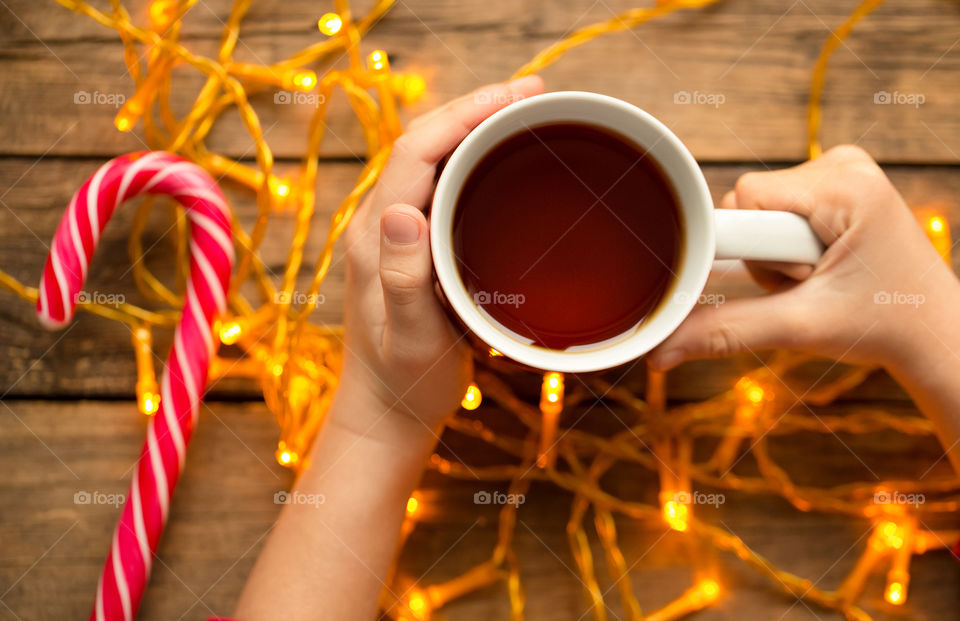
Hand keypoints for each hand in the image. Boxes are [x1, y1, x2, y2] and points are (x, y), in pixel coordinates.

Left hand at [333, 76, 545, 440]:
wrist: (387, 413)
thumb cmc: (403, 384)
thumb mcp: (410, 338)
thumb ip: (404, 280)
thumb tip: (400, 212)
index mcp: (376, 236)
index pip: (417, 151)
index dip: (466, 114)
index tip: (518, 97)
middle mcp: (380, 224)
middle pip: (425, 142)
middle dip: (477, 108)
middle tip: (536, 95)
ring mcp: (394, 234)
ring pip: (433, 159)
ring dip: (475, 129)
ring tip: (526, 114)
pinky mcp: (412, 247)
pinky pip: (441, 185)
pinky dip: (474, 160)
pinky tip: (505, 163)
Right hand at [649, 145, 959, 373]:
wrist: (933, 332)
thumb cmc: (885, 325)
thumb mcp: (799, 327)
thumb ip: (725, 330)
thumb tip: (660, 350)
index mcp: (846, 186)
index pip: (747, 197)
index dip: (749, 247)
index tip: (780, 281)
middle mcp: (845, 164)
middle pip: (750, 202)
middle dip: (763, 254)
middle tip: (808, 284)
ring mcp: (843, 170)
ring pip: (760, 207)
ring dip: (773, 254)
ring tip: (817, 277)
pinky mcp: (838, 184)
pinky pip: (776, 207)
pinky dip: (784, 245)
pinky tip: (817, 264)